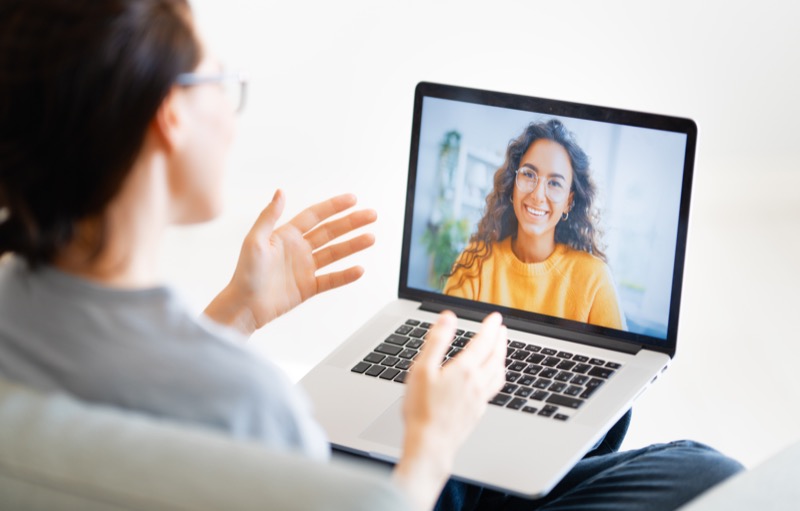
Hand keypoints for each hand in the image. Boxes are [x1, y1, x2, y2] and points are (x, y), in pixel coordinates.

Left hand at [204, 190, 376, 335]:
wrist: (244, 306)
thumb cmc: (244, 273)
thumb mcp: (255, 240)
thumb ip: (269, 216)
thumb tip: (280, 191)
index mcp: (287, 235)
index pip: (315, 216)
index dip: (334, 207)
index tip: (353, 199)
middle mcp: (299, 249)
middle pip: (331, 232)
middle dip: (351, 223)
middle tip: (371, 215)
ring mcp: (305, 268)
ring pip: (335, 253)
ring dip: (353, 245)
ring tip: (371, 238)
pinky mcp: (308, 287)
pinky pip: (331, 279)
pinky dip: (345, 275)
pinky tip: (359, 269)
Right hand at [392, 311, 505, 509]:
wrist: (430, 444)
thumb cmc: (422, 409)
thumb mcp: (422, 369)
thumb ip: (437, 341)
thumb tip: (448, 318)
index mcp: (464, 370)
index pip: (483, 342)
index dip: (490, 327)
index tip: (495, 317)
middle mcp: (477, 383)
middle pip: (495, 356)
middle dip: (500, 340)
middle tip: (502, 329)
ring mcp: (480, 399)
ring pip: (499, 373)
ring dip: (501, 357)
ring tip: (500, 350)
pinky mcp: (477, 412)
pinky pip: (494, 388)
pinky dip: (496, 375)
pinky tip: (489, 378)